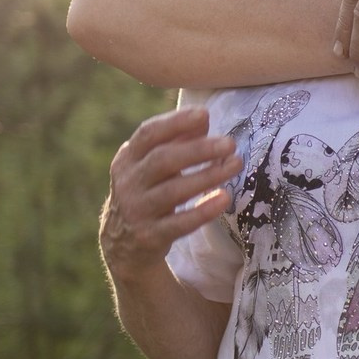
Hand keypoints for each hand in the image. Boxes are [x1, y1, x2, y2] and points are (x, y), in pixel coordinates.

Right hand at [100, 107, 242, 284]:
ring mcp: (137, 210)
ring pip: (173, 191)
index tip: (204, 115)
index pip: (148, 134)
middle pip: (162, 160)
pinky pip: (179, 223)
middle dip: (198, 150)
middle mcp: (128, 182)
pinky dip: (203, 210)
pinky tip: (224, 198)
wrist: (123, 243)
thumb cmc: (149, 191)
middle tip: (229, 143)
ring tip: (235, 164)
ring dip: (208, 176)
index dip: (175, 122)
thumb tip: (203, 120)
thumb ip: (176, 142)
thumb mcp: (153, 165)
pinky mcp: (150, 236)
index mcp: (128, 158)